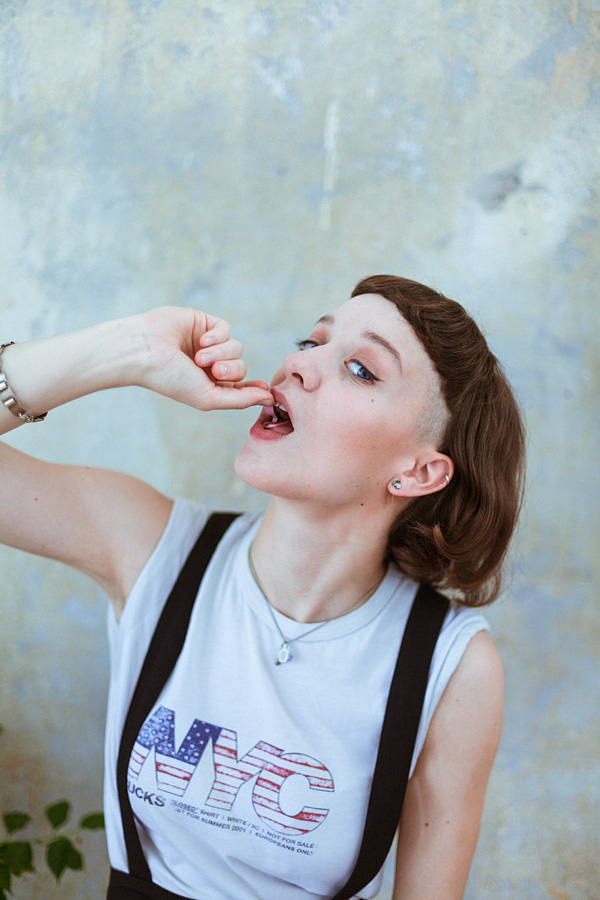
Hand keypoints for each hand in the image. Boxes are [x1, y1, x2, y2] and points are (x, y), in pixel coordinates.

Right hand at [137, 306, 272, 410]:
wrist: (145, 352)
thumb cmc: (171, 379)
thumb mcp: (208, 397)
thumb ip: (240, 400)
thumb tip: (269, 399)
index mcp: (208, 384)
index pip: (239, 386)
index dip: (253, 388)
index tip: (265, 391)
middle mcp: (209, 364)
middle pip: (241, 367)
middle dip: (233, 369)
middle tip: (215, 370)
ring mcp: (207, 343)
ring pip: (237, 348)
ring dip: (222, 353)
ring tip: (200, 357)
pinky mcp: (204, 323)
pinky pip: (227, 329)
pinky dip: (218, 336)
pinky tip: (202, 340)